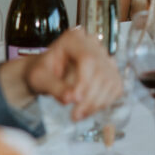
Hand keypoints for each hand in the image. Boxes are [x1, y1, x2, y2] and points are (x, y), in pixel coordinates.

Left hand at [0, 28, 122, 120]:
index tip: (74, 100)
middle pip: (101, 70)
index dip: (84, 81)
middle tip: (75, 115)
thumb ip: (53, 86)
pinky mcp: (111, 70)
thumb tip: (70, 99)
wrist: (47, 73)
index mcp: (74, 39)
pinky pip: (115, 86)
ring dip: (98, 102)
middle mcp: (93, 44)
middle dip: (90, 97)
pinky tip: (89, 109)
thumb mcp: (39, 78)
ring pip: (110, 80)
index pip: (88, 58)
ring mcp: (104, 56)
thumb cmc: (42, 71)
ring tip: (79, 115)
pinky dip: (105, 101)